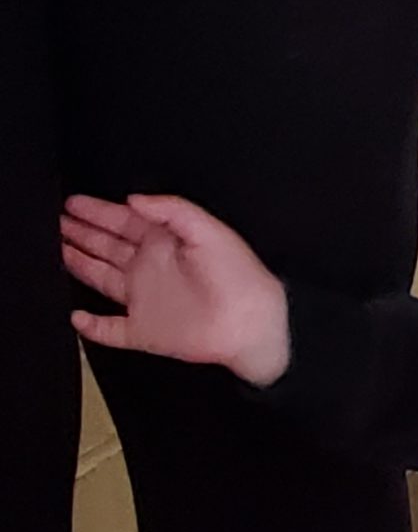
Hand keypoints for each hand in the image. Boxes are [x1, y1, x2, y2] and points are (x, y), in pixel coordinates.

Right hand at [61, 194, 291, 385]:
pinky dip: (91, 326)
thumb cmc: (239, 275)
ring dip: (79, 264)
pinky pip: (111, 329)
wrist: (251, 322)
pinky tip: (75, 317)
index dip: (96, 212)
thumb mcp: (207, 229)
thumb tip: (134, 199)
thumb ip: (172, 210)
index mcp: (164, 243)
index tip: (71, 203)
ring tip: (53, 251)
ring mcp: (145, 300)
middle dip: (80, 233)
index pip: (122, 222)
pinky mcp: (144, 331)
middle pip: (106, 246)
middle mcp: (150, 268)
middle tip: (53, 222)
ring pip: (101, 279)